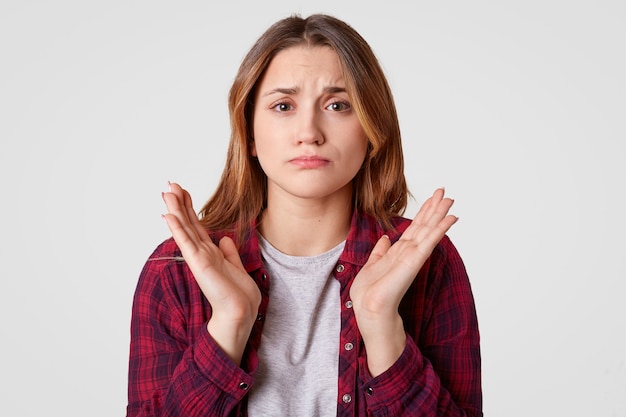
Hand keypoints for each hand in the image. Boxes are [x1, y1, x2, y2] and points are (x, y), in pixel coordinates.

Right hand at [161, 182, 260, 364]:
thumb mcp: (236, 267)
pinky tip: (168, 216)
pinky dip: (177, 229)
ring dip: (175, 210)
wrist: (240, 312)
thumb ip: (229, 253)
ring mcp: (199, 258)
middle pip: (188, 223)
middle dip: (179, 203)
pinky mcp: (199, 264)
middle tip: (170, 185)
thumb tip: (224, 238)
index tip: (182, 191)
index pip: (197, 226)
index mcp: (211, 253)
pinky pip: (186, 243)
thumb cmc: (238, 295)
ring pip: (185, 229)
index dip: (189, 208)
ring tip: (166, 193)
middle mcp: (202, 254)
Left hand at [350, 188, 456, 374]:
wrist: (370, 310)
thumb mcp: (371, 266)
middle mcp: (409, 252)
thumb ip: (380, 252)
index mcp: (398, 252)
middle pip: (424, 225)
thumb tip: (385, 238)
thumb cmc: (370, 294)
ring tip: (451, 199)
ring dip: (440, 214)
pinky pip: (430, 241)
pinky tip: (451, 218)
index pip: (414, 228)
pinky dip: (440, 229)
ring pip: (429, 230)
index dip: (423, 212)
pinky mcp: (415, 261)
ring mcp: (413, 256)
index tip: (432, 198)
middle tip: (445, 192)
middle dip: (434, 208)